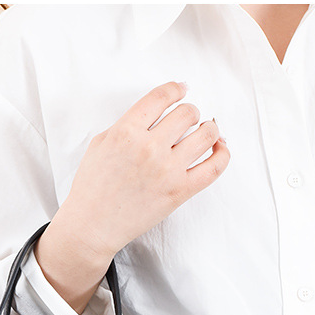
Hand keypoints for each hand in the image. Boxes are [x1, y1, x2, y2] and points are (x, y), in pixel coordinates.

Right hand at [51, 81, 228, 263]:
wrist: (92, 226)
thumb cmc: (92, 188)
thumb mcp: (100, 144)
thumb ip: (127, 125)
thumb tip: (154, 115)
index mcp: (126, 131)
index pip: (161, 97)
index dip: (176, 89)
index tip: (182, 89)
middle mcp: (149, 147)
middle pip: (187, 113)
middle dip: (190, 112)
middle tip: (189, 119)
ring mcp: (166, 170)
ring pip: (206, 134)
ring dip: (210, 129)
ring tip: (206, 132)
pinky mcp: (179, 191)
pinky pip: (214, 167)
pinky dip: (223, 153)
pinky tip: (220, 148)